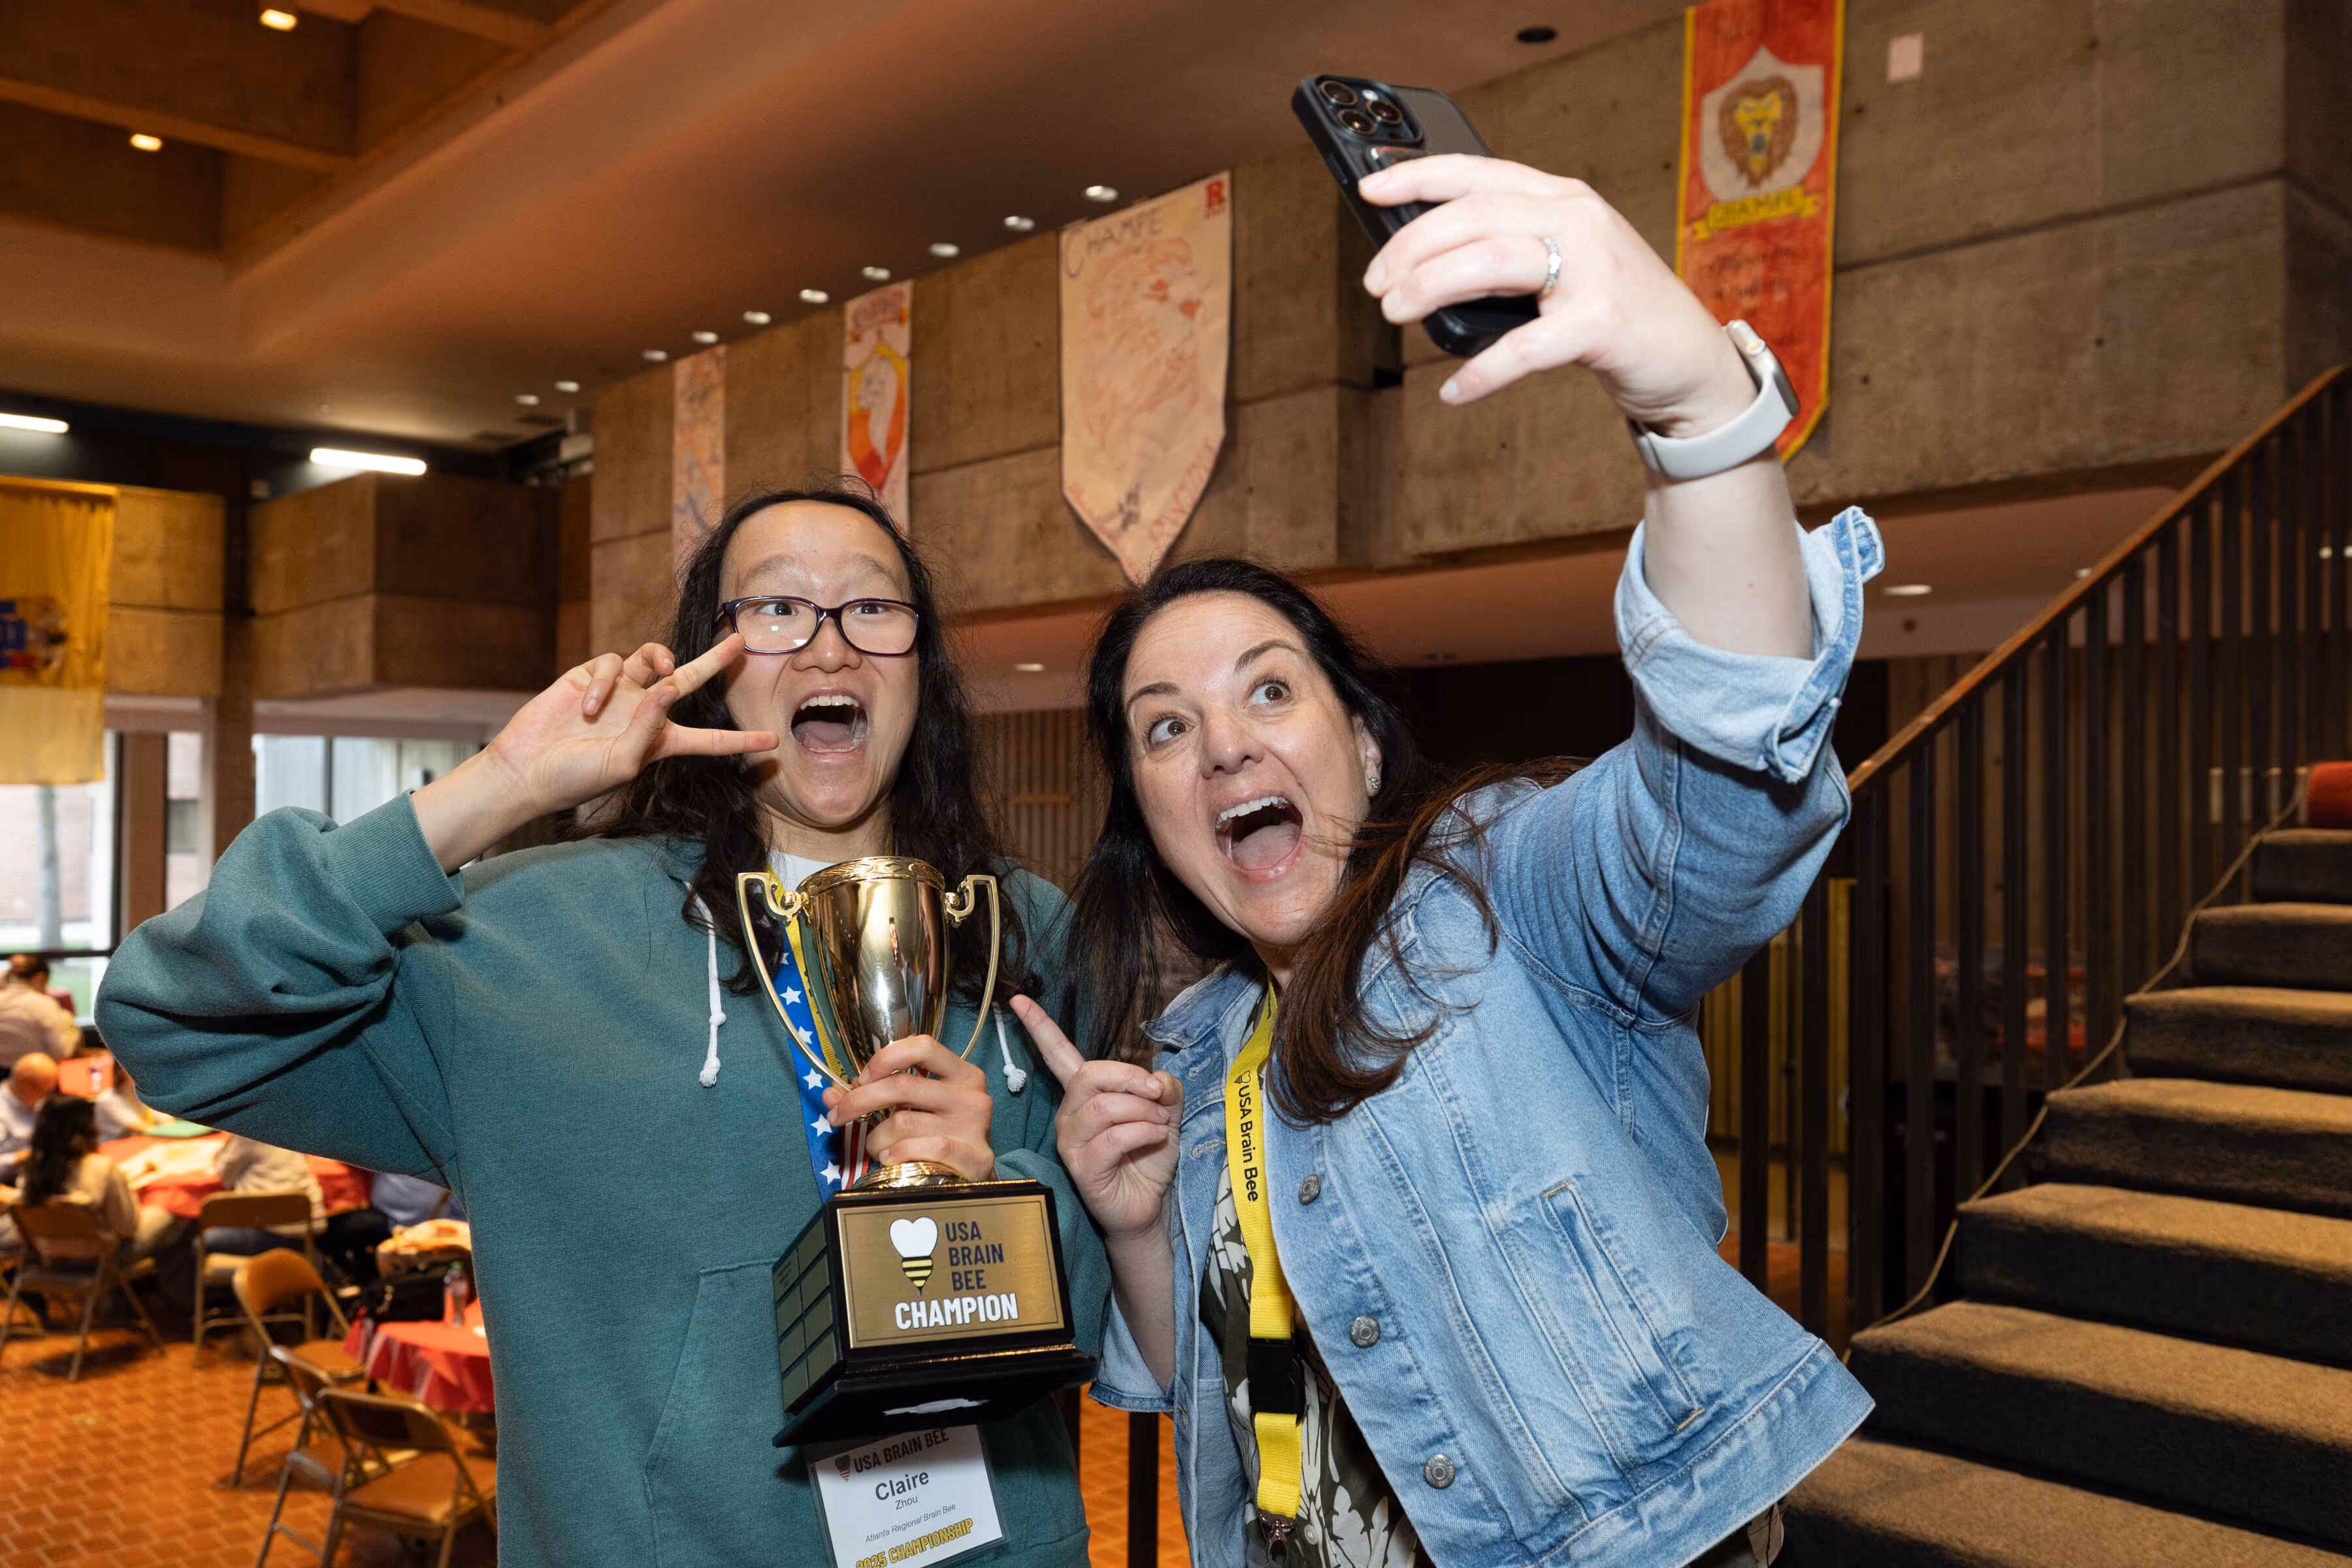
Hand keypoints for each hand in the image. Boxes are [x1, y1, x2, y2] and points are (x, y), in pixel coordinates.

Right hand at [487, 633, 775, 819]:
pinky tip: (589, 707)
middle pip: (688, 680)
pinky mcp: (591, 678)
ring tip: (654, 678)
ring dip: (655, 662)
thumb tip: (669, 687)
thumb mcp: (622, 763)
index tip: (772, 742)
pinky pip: (611, 664)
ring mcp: (619, 693)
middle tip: (740, 643)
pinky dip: (605, 683)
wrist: (527, 768)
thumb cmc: (576, 777)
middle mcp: (645, 713)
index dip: (739, 741)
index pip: (708, 740)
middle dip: (714, 662)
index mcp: (660, 742)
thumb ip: (649, 728)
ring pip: (650, 658)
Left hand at [824, 1035, 995, 1179]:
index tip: (862, 1078)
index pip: (923, 1047)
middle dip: (860, 1101)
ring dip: (876, 1139)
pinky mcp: (972, 1156)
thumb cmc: (939, 1136)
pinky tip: (891, 1161)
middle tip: (837, 1116)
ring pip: (902, 1123)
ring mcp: (974, 1126)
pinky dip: (894, 1155)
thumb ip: (876, 1095)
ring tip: (878, 1148)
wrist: (972, 1178)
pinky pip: (917, 1149)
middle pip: (903, 1085)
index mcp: (961, 1074)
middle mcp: (971, 1095)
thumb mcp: (915, 1108)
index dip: (886, 1058)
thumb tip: (830, 1094)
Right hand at [1011, 994, 1180, 1243]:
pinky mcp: (1082, 1167)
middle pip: (1088, 1075)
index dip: (1040, 1027)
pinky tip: (1157, 1139)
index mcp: (1085, 1095)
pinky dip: (1144, 1132)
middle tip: (1157, 1095)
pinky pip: (1113, 1138)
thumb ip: (1165, 1088)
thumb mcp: (1166, 1114)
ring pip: (1102, 1107)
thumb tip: (1158, 1077)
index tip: (1019, 999)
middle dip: (1130, 1077)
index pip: (1057, 1055)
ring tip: (1161, 1124)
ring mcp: (1072, 1142)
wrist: (1148, 1205)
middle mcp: (1070, 1115)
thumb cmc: (1148, 1156)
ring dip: (1143, 1111)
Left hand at [1357, 154, 1754, 434]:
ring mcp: (1593, 268)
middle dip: (1410, 247)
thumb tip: (1420, 265)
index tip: (1367, 188)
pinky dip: (1481, 372)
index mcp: (1561, 198)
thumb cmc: (1611, 312)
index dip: (1417, 176)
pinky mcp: (1602, 322)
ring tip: (1394, 313)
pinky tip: (1453, 391)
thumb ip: (1507, 249)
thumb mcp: (1562, 262)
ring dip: (1429, 287)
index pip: (1478, 173)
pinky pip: (1523, 347)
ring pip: (1489, 262)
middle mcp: (1577, 219)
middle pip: (1473, 216)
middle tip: (1376, 285)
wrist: (1689, 358)